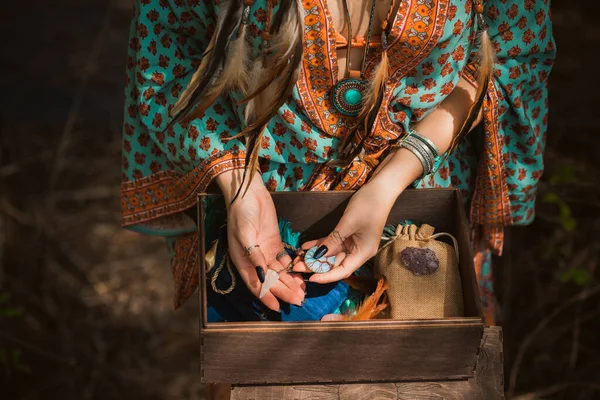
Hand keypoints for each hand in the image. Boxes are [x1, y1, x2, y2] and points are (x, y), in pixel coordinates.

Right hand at [217, 170, 304, 310]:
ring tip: (303, 292)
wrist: (249, 192)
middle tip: (299, 300)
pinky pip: (284, 260)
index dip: (267, 297)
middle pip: (271, 280)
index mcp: (243, 260)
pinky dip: (292, 268)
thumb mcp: (245, 233)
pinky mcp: (275, 243)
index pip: (256, 284)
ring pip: (279, 272)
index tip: (278, 308)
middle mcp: (254, 260)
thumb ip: (253, 256)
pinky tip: (302, 275)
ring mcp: (265, 252)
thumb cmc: (241, 212)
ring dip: (290, 282)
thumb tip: (261, 276)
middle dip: (284, 291)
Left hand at [293, 179, 394, 282]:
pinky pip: (332, 242)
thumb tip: (318, 255)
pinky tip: (306, 246)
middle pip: (335, 264)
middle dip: (316, 266)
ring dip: (315, 255)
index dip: (326, 276)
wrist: (380, 190)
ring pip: (331, 254)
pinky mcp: (348, 234)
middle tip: (296, 266)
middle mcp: (358, 251)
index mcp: (363, 253)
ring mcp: (353, 243)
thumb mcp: (348, 224)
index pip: (342, 271)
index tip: (310, 278)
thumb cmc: (368, 206)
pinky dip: (320, 244)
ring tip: (297, 258)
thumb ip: (333, 240)